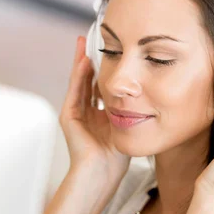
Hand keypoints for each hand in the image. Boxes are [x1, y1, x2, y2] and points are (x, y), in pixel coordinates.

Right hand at [59, 37, 130, 196]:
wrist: (101, 174)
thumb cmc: (116, 158)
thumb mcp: (127, 128)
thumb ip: (132, 112)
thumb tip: (145, 97)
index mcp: (99, 115)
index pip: (99, 85)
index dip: (104, 69)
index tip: (110, 51)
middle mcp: (85, 112)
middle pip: (87, 79)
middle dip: (90, 60)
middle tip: (92, 39)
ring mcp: (74, 113)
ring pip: (79, 81)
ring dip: (81, 61)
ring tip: (83, 42)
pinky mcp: (68, 116)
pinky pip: (74, 90)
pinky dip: (79, 74)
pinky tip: (84, 60)